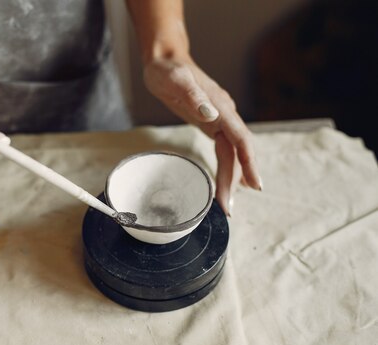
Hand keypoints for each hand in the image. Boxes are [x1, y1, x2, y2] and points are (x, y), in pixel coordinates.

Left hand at [144, 55, 261, 215]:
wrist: (164, 60)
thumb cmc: (168, 70)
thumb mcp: (176, 81)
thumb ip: (194, 97)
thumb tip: (211, 115)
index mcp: (220, 107)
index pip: (240, 139)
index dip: (248, 163)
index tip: (254, 185)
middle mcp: (224, 115)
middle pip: (237, 153)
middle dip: (235, 181)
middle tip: (228, 209)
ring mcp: (219, 119)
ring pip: (231, 154)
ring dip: (231, 178)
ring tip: (228, 204)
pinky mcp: (211, 123)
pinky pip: (224, 149)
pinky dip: (227, 167)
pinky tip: (229, 181)